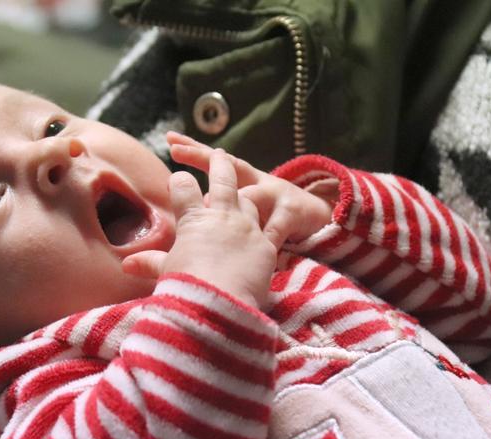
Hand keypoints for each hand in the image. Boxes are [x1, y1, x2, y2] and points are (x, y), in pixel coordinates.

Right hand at [123, 149, 275, 309]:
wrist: (220, 304)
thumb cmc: (187, 286)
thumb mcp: (167, 272)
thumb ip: (150, 263)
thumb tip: (127, 265)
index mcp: (194, 219)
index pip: (183, 187)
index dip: (178, 181)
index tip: (176, 180)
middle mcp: (222, 216)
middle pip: (223, 179)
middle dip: (219, 164)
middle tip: (218, 154)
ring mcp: (248, 227)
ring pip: (249, 199)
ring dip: (244, 194)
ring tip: (243, 192)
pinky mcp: (267, 245)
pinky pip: (272, 227)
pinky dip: (271, 223)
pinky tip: (272, 221)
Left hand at [167, 131, 332, 249]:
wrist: (320, 216)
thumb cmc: (275, 216)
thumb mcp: (250, 210)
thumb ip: (226, 209)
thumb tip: (196, 211)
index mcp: (244, 180)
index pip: (215, 162)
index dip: (194, 151)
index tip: (170, 141)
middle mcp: (257, 180)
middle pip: (227, 166)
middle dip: (201, 156)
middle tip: (175, 150)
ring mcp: (275, 194)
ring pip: (249, 196)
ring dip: (231, 204)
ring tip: (207, 208)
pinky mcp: (293, 213)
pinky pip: (274, 226)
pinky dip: (263, 237)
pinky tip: (249, 246)